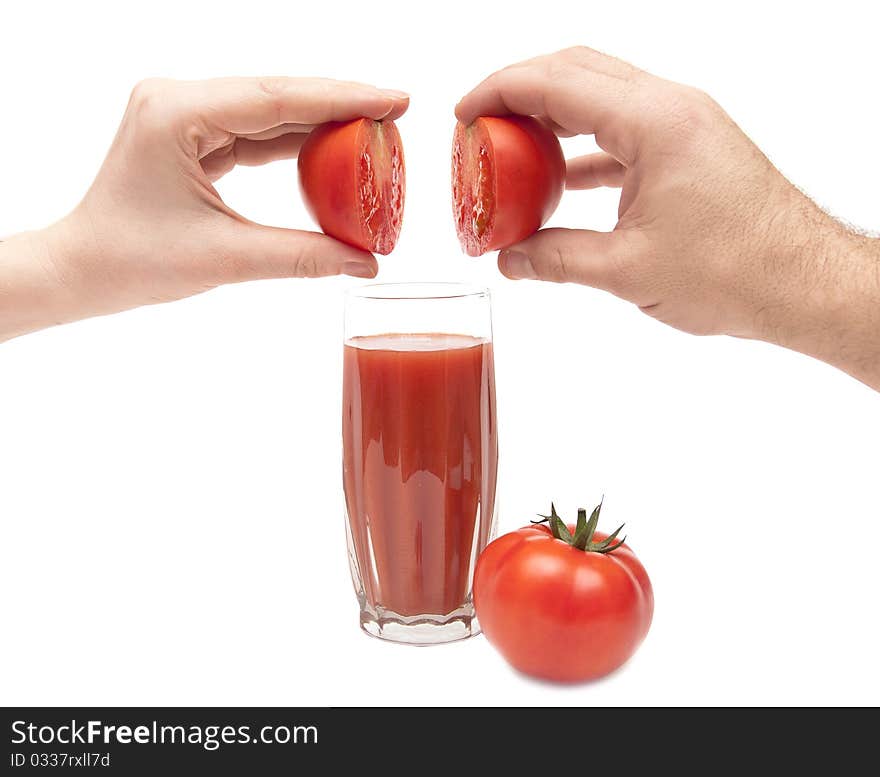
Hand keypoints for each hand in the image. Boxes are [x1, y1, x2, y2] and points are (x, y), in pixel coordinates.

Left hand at [0, 78, 407, 339]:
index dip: (342, 98)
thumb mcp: (225, 258)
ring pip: (270, 110)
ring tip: (375, 130)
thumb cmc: (133, 261)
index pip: (276, 98)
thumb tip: (366, 265)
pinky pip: (256, 131)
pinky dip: (296, 142)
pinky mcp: (192, 135)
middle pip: (277, 93)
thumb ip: (302, 256)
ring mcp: (184, 115)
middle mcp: (179, 101)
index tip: (394, 100)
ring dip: (321, 122)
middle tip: (397, 113)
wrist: (85, 270)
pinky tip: (334, 148)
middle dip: (339, 104)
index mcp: (177, 113)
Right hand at [456, 47, 879, 387]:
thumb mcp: (626, 270)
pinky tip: (558, 184)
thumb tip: (508, 261)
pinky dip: (583, 150)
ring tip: (510, 154)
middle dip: (519, 93)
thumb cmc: (732, 272)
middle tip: (478, 128)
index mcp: (654, 121)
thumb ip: (555, 260)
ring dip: (551, 120)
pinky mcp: (689, 148)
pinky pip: (622, 132)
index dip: (498, 91)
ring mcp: (683, 124)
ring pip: (600, 96)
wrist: (801, 283)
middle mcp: (670, 107)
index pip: (556, 81)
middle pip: (576, 71)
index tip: (462, 115)